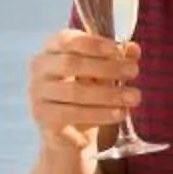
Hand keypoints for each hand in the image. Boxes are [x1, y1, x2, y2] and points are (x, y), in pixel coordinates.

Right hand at [28, 31, 136, 155]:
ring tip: (134, 97)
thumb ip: (116, 59)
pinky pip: (73, 113)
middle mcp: (40, 69)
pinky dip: (100, 113)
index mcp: (52, 49)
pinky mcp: (43, 116)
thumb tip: (133, 48)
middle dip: (107, 67)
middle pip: (72, 63)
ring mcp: (38, 93)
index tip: (118, 50)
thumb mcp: (104, 74)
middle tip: (134, 71)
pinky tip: (120, 113)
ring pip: (75, 91)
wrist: (71, 134)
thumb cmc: (87, 94)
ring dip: (109, 93)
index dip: (93, 43)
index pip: (68, 40)